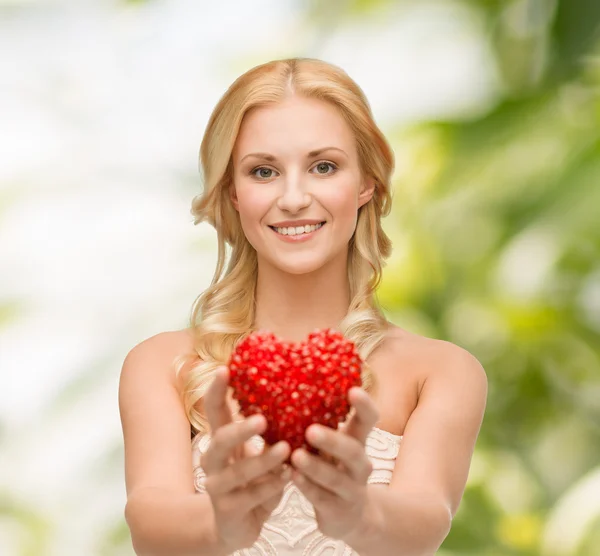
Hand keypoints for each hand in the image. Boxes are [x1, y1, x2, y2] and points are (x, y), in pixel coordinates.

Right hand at [201, 366, 291, 552]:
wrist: (236, 526)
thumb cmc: (253, 480)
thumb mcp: (258, 452)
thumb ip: (268, 430)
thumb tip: (293, 390)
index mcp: (221, 440)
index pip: (214, 410)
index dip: (217, 390)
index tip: (226, 369)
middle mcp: (213, 460)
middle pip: (219, 439)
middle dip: (240, 429)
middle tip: (262, 419)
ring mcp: (217, 487)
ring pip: (237, 471)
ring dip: (263, 459)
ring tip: (286, 449)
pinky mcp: (227, 510)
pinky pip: (250, 495)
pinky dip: (271, 485)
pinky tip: (288, 476)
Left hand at [290, 386, 378, 540]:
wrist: (350, 516)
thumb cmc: (334, 467)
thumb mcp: (333, 446)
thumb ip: (319, 422)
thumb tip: (287, 386)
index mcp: (358, 441)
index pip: (369, 420)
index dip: (364, 405)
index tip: (352, 390)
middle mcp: (360, 464)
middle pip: (353, 450)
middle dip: (333, 440)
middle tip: (311, 430)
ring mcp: (352, 490)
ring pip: (337, 478)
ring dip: (316, 467)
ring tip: (296, 456)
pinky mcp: (339, 511)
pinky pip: (323, 499)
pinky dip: (308, 487)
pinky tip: (292, 477)